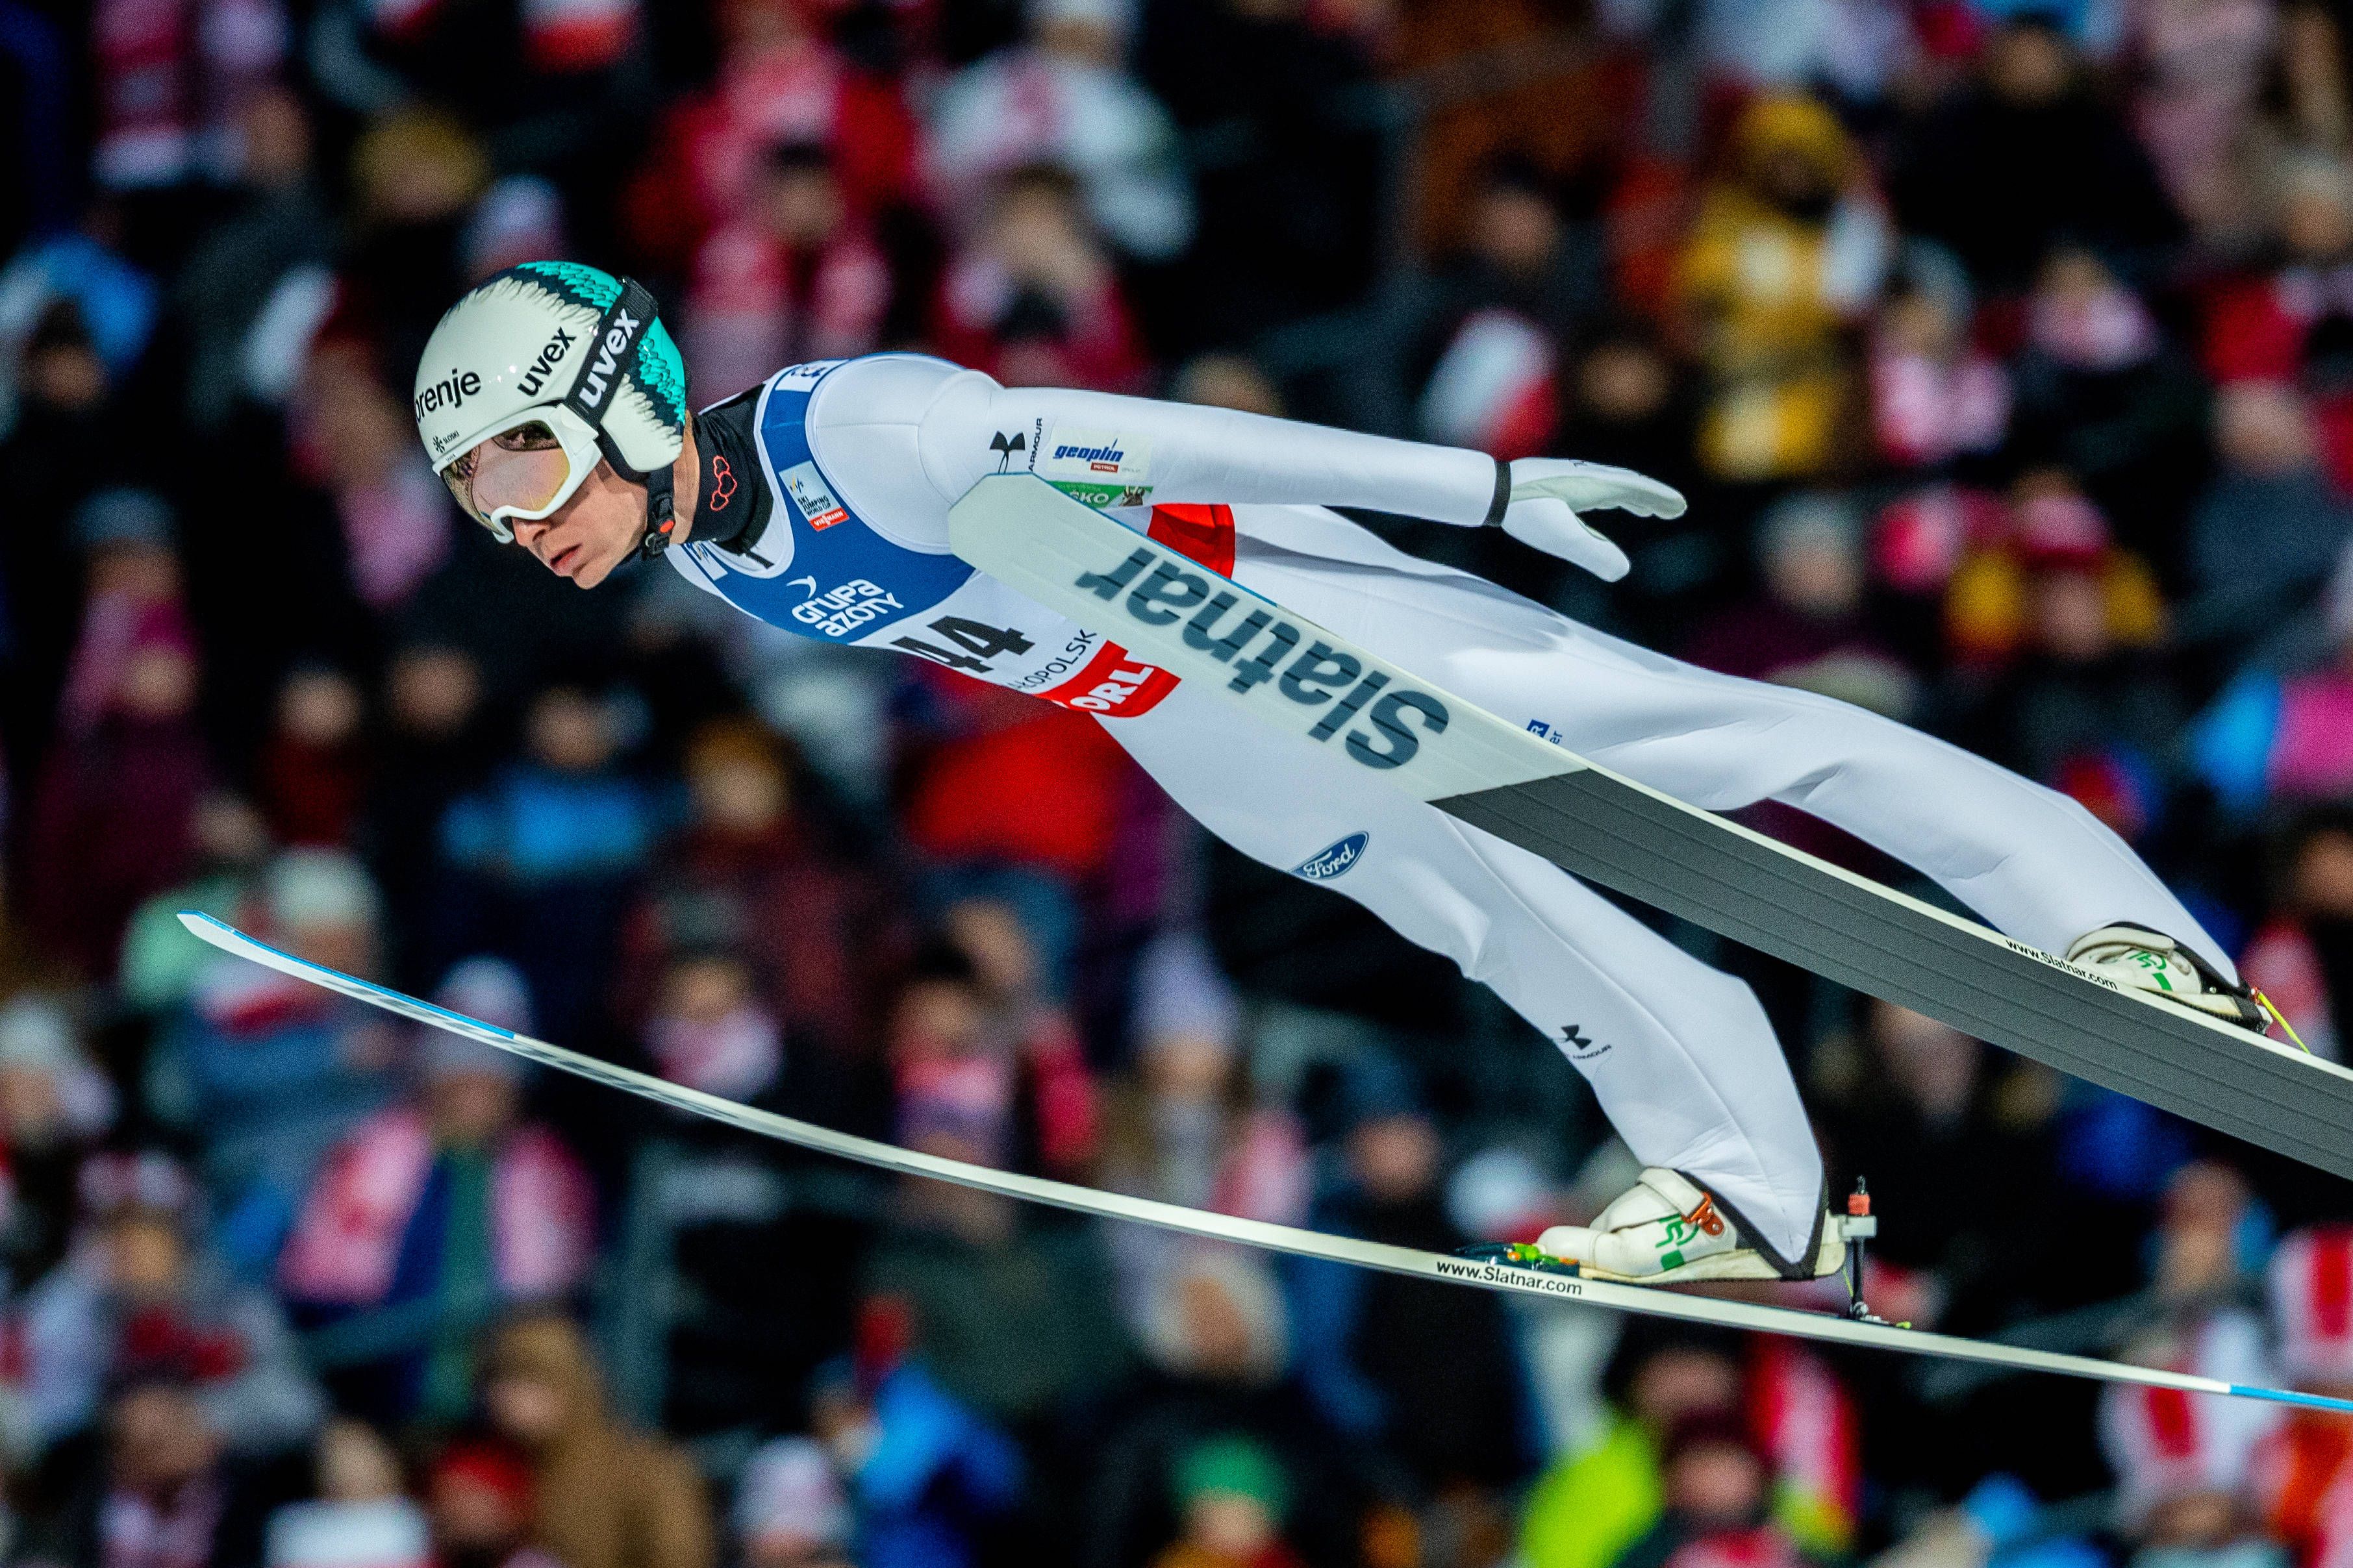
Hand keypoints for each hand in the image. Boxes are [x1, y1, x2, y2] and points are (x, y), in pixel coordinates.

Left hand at [1499, 459, 1687, 581]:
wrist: (1491, 490)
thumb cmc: (1526, 513)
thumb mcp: (1561, 538)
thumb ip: (1594, 554)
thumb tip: (1623, 572)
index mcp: (1595, 485)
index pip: (1635, 490)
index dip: (1659, 498)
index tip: (1680, 508)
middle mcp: (1587, 476)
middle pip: (1628, 484)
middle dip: (1652, 498)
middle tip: (1674, 510)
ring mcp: (1572, 476)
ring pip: (1611, 485)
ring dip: (1632, 497)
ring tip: (1646, 511)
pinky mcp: (1557, 481)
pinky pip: (1594, 487)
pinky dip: (1610, 496)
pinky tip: (1605, 504)